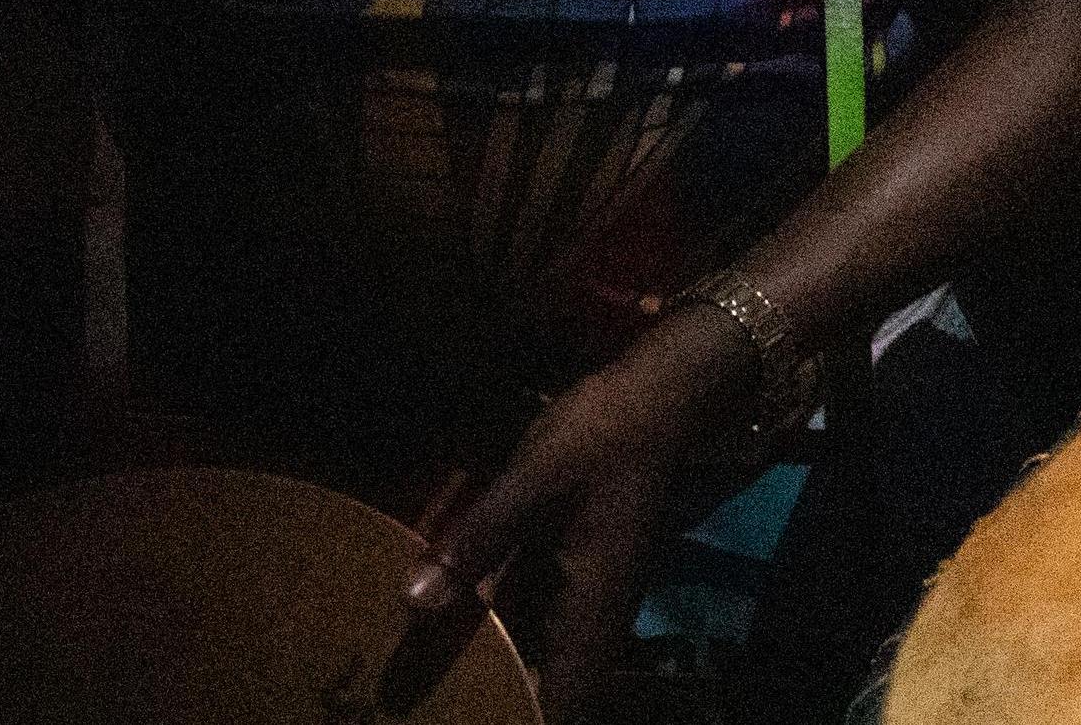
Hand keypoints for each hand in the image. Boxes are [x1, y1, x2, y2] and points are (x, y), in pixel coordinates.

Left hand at [404, 310, 750, 717]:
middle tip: (439, 703)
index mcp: (593, 600)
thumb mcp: (534, 480)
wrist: (666, 389)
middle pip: (556, 679)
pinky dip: (501, 620)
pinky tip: (456, 608)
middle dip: (508, 695)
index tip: (476, 721)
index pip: (569, 694)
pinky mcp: (581, 559)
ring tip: (435, 672)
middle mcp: (598, 605)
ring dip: (502, 661)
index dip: (531, 717)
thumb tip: (414, 605)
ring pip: (545, 645)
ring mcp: (592, 582)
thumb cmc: (607, 435)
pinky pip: (539, 609)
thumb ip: (478, 541)